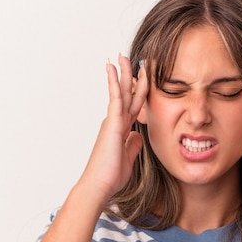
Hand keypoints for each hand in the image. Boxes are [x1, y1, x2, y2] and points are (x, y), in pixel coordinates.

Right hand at [78, 54, 147, 198]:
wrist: (99, 185)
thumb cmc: (110, 176)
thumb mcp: (128, 158)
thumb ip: (132, 145)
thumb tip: (137, 135)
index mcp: (121, 129)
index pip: (133, 105)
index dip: (139, 90)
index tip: (143, 77)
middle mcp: (116, 122)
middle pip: (126, 94)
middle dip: (129, 76)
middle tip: (131, 58)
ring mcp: (113, 122)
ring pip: (120, 92)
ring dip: (122, 74)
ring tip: (122, 56)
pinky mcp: (112, 124)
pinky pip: (115, 99)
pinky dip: (115, 83)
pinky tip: (114, 70)